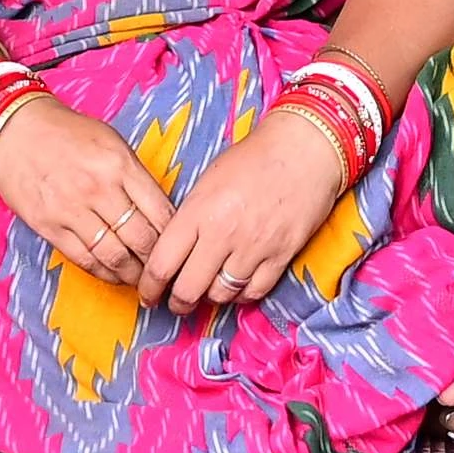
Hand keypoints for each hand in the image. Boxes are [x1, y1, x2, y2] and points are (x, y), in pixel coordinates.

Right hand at [0, 90, 174, 290]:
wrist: (15, 131)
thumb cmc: (67, 134)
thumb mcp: (112, 142)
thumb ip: (136, 175)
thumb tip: (163, 212)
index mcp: (120, 165)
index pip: (161, 212)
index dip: (176, 237)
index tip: (182, 248)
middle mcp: (98, 189)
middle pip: (141, 240)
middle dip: (159, 262)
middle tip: (166, 273)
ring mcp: (72, 209)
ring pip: (115, 256)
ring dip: (133, 275)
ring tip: (143, 281)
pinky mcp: (49, 226)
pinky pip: (84, 260)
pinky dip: (104, 274)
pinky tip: (115, 276)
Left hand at [137, 102, 352, 315]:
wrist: (305, 149)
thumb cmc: (254, 157)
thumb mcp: (207, 181)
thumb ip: (189, 218)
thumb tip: (173, 251)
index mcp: (198, 212)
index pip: (161, 264)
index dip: (149, 286)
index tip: (147, 293)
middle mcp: (223, 234)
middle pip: (188, 290)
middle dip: (177, 303)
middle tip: (175, 304)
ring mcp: (254, 247)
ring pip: (221, 295)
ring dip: (211, 298)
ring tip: (208, 292)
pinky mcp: (281, 255)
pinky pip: (254, 291)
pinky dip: (241, 295)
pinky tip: (236, 286)